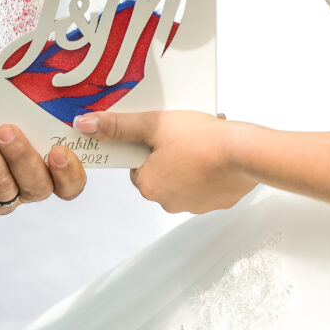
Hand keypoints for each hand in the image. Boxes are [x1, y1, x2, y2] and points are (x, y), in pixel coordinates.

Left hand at [0, 103, 86, 219]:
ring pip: (1, 186)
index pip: (70, 183)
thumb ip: (20, 96)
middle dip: (22, 156)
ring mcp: (2, 200)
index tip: (59, 150)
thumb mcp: (1, 103)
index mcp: (47, 164)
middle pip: (38, 185)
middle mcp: (28, 186)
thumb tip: (27, 74)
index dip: (69, 172)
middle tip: (6, 131)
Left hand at [73, 110, 256, 213]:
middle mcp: (168, 202)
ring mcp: (195, 205)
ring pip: (183, 177)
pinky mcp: (218, 202)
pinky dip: (209, 170)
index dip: (147, 145)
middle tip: (182, 133)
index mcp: (148, 185)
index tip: (161, 133)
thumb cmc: (200, 139)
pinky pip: (206, 184)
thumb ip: (118, 126)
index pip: (137, 165)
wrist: (245, 153)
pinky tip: (217, 153)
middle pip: (159, 171)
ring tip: (202, 140)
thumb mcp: (153, 124)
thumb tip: (84, 125)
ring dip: (189, 161)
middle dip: (169, 153)